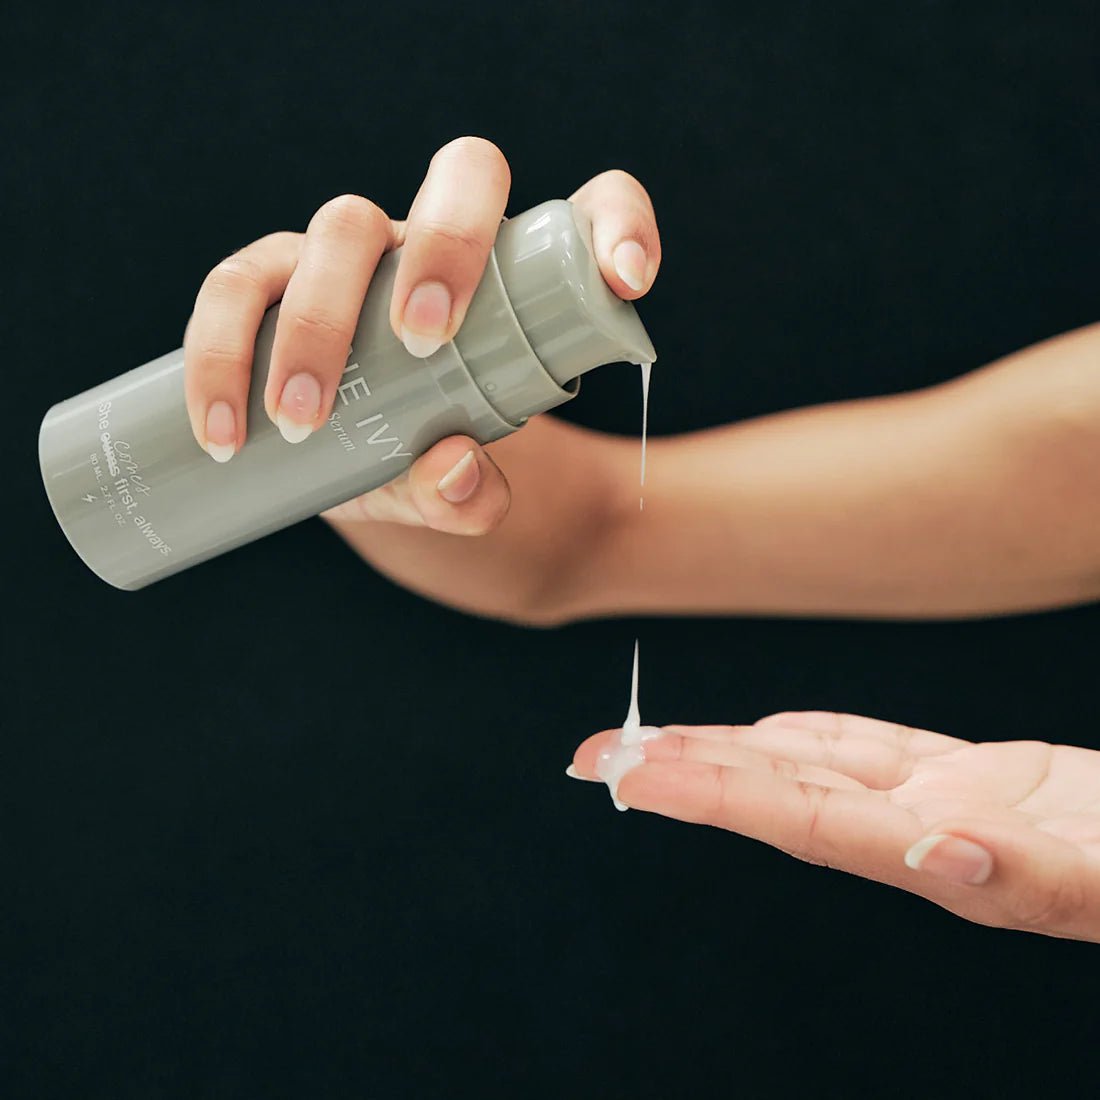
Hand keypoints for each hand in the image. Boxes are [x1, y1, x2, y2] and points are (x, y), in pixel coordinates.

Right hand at [183, 136, 659, 537]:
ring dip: (315, 318)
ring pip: (338, 227)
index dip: (617, 223)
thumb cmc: (428, 461)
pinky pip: (234, 287)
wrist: (359, 471)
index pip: (586, 211)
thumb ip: (468, 497)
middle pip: (460, 173)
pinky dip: (220, 354)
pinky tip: (223, 433)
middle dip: (445, 246)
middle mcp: (438, 246)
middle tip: (424, 342)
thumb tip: (454, 467)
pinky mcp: (269, 284)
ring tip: (299, 421)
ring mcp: (352, 257)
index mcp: (510, 280)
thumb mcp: (458, 495)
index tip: (627, 282)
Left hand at [571, 711, 1099, 940]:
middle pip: (782, 796)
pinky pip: (880, 750)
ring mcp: (947, 803)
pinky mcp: (984, 776)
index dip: (715, 796)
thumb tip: (939, 851)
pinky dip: (819, 736)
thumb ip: (1030, 875)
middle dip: (688, 773)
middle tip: (597, 755)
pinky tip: (769, 732)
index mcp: (941, 859)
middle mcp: (922, 833)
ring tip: (656, 737)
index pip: (800, 820)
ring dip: (731, 750)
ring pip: (815, 767)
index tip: (635, 777)